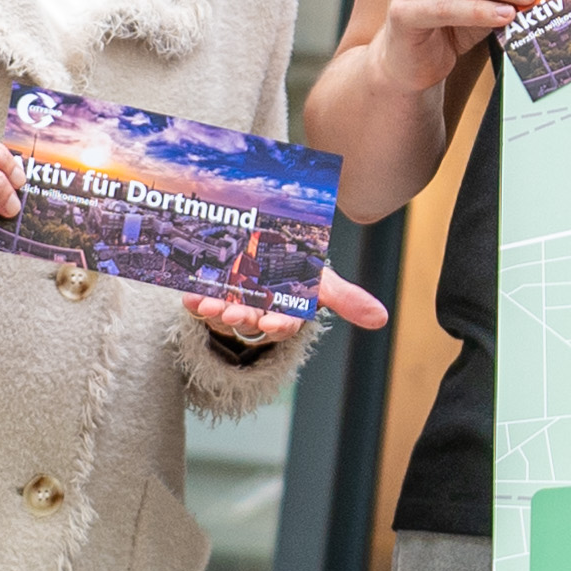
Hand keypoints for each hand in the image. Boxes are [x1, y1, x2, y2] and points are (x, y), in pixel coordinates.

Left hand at [185, 264, 394, 344]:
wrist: (265, 245)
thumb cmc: (297, 271)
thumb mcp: (322, 282)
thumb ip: (348, 299)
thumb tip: (382, 319)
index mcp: (285, 312)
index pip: (284, 324)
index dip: (279, 324)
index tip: (274, 322)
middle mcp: (259, 311)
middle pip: (251, 321)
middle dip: (244, 318)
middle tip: (238, 314)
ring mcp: (233, 302)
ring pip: (224, 313)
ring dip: (216, 312)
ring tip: (208, 306)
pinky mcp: (211, 293)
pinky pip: (200, 300)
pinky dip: (193, 299)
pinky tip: (188, 296)